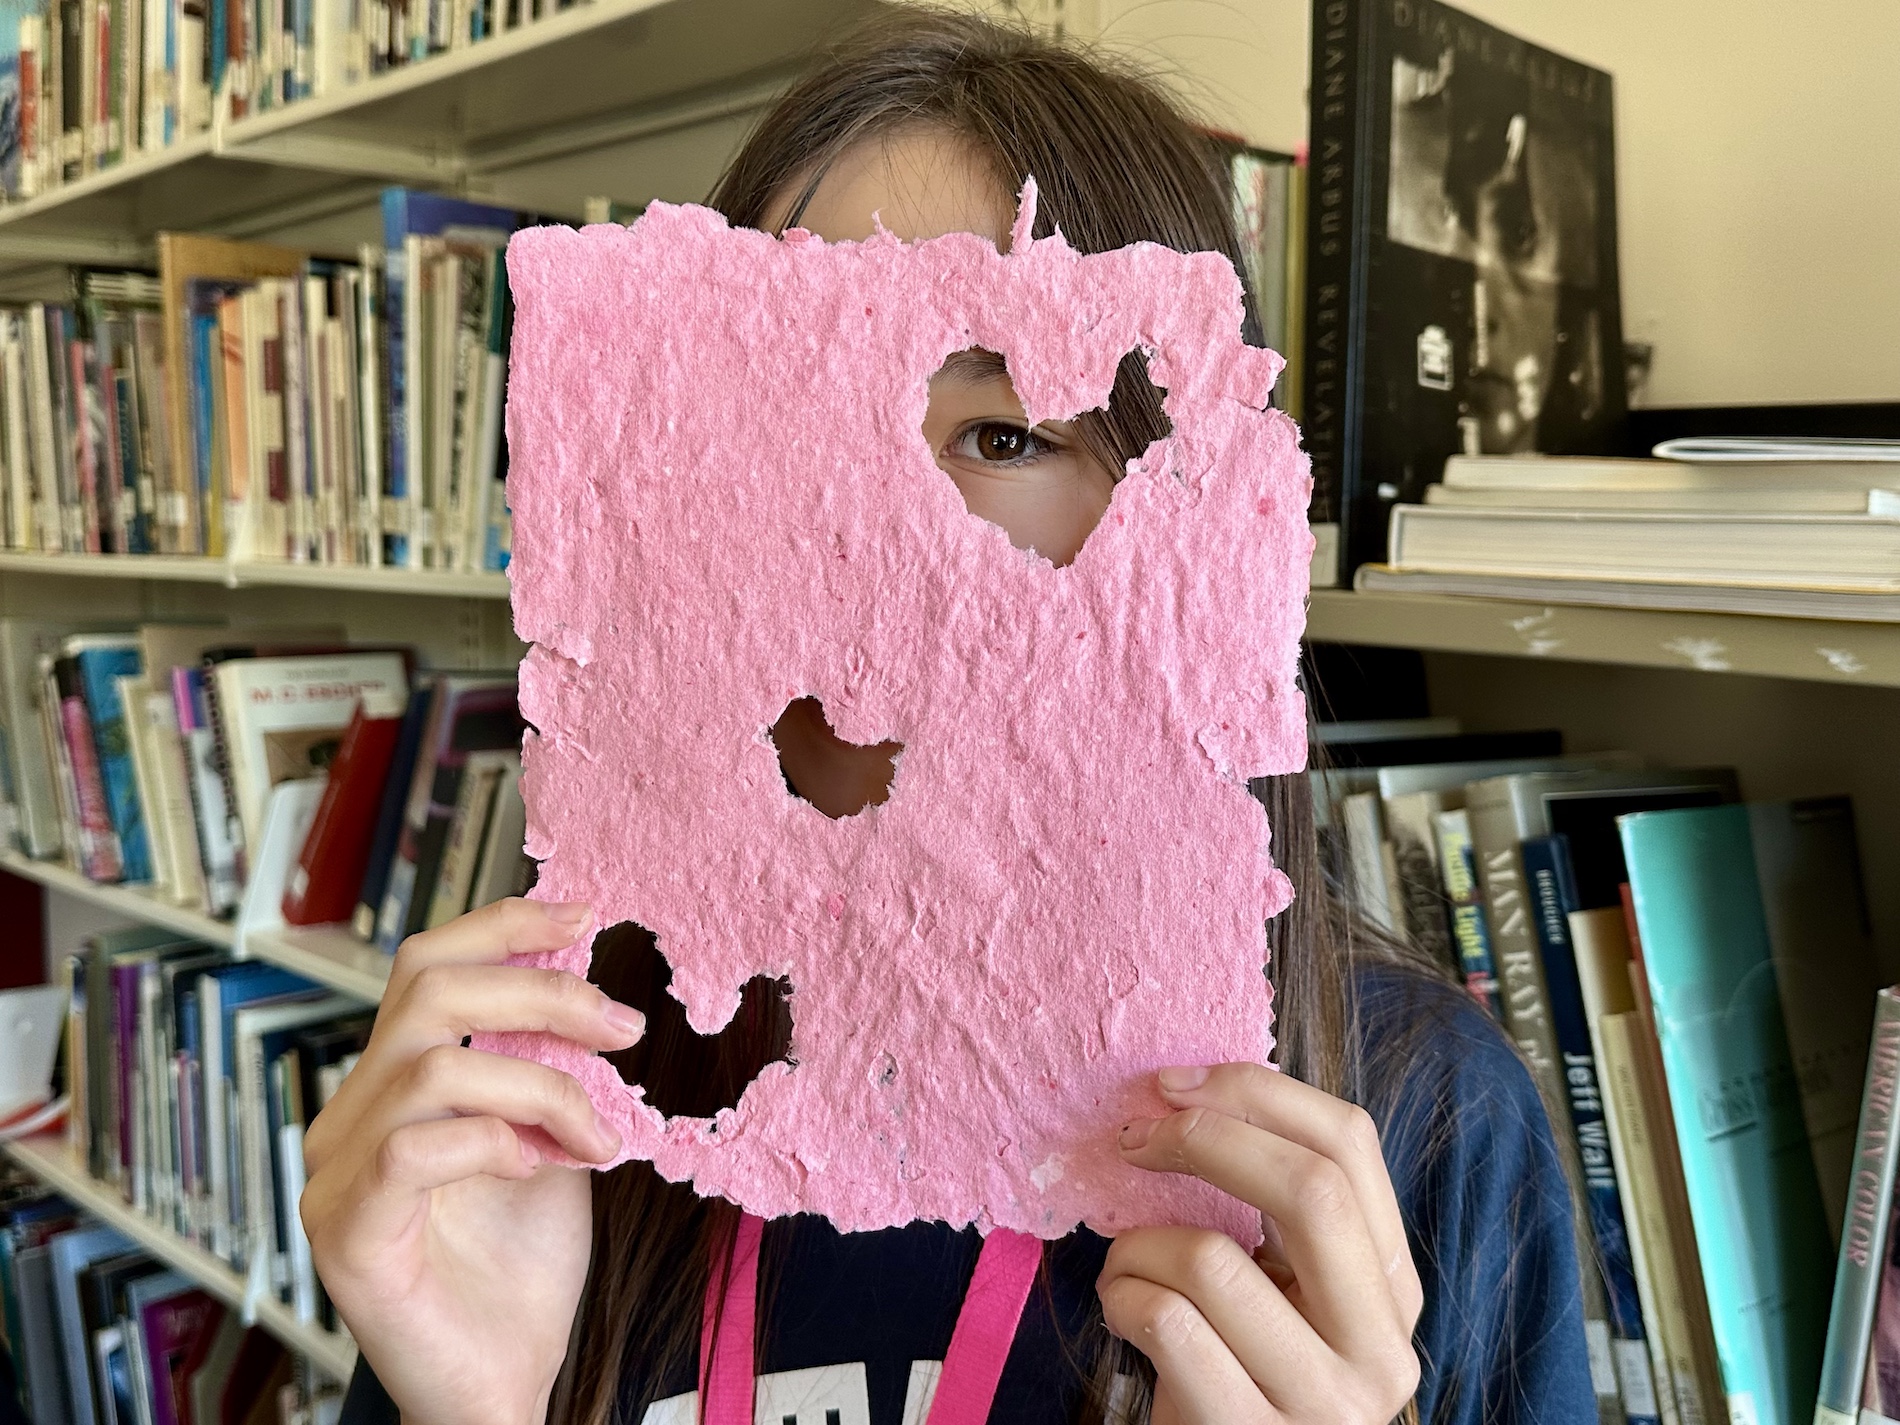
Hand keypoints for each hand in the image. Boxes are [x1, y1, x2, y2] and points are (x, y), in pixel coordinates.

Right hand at [300, 898, 641, 1424]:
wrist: (506, 1382)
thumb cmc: (523, 1270)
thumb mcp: (554, 1140)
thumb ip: (551, 1068)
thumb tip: (594, 989)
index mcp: (393, 1083)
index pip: (428, 966)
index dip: (502, 925)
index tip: (583, 916)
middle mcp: (351, 1116)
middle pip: (427, 991)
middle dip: (541, 992)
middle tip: (623, 1026)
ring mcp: (337, 1176)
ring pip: (434, 1068)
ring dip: (542, 1088)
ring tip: (598, 1134)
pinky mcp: (348, 1235)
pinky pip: (414, 1151)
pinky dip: (495, 1145)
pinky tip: (539, 1170)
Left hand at [1098, 1064, 1422, 1423]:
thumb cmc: (1238, 1375)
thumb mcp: (1283, 1294)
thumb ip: (1272, 1213)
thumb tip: (1192, 1093)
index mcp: (1392, 1288)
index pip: (1352, 1145)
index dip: (1256, 1092)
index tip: (1174, 1085)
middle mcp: (1380, 1347)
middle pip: (1310, 1189)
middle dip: (1203, 1140)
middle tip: (1134, 1140)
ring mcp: (1323, 1402)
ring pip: (1214, 1261)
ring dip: (1137, 1245)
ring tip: (1124, 1266)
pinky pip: (1167, 1323)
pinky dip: (1120, 1297)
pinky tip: (1120, 1310)